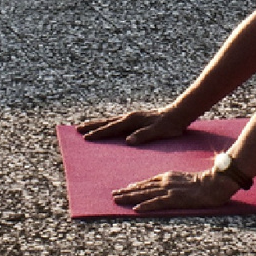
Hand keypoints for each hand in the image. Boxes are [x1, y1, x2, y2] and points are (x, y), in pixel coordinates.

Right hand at [75, 107, 191, 145]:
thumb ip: (144, 136)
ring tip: (84, 127)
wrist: (178, 114)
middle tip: (77, 130)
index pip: (112, 128)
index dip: (99, 134)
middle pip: (106, 122)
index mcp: (132, 120)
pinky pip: (116, 122)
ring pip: (109, 121)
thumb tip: (128, 141)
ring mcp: (131, 117)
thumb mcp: (159, 132)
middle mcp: (129, 117)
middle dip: (92, 126)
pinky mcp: (134, 119)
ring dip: (97, 124)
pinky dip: (106, 124)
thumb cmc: (170, 125)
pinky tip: (104, 127)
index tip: (86, 138)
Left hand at [111, 167, 241, 213]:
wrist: (215, 182)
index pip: (147, 182)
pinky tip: (136, 209)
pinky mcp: (175, 199)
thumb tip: (162, 185)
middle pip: (142, 187)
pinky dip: (146, 205)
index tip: (122, 190)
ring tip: (117, 200)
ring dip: (130, 197)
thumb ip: (172, 181)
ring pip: (145, 194)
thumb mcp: (184, 178)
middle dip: (126, 192)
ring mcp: (169, 190)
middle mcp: (166, 182)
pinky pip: (158, 203)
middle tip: (113, 195)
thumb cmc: (204, 181)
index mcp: (168, 176)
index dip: (134, 187)